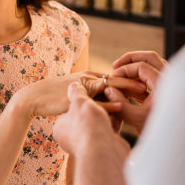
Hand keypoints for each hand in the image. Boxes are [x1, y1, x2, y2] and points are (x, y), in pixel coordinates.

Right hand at [11, 70, 143, 117]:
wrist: (33, 99)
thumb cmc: (54, 100)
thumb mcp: (76, 99)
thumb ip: (91, 100)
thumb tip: (105, 107)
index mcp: (90, 77)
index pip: (115, 77)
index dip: (131, 80)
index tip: (146, 86)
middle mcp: (88, 77)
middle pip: (116, 77)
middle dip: (134, 80)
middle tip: (151, 86)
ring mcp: (82, 85)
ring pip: (108, 85)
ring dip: (126, 89)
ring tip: (142, 92)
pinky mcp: (76, 95)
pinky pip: (95, 99)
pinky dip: (108, 103)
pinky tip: (120, 107)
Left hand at [54, 82, 130, 184]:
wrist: (103, 151)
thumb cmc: (87, 125)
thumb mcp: (79, 101)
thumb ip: (77, 92)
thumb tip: (74, 85)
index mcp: (60, 127)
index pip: (69, 109)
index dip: (81, 99)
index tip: (91, 91)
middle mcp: (70, 138)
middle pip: (85, 116)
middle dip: (97, 105)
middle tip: (105, 95)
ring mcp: (86, 144)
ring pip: (98, 123)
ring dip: (107, 113)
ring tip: (114, 102)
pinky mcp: (101, 148)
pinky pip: (107, 131)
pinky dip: (113, 122)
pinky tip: (120, 114)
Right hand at [105, 51, 167, 132]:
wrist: (177, 141)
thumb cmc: (160, 132)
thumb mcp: (137, 119)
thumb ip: (121, 104)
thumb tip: (109, 89)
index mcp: (164, 84)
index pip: (141, 66)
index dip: (124, 70)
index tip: (112, 78)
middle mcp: (171, 79)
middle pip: (150, 57)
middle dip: (131, 59)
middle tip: (115, 65)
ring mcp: (172, 82)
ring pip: (154, 64)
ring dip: (137, 66)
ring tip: (121, 73)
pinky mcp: (170, 88)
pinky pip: (155, 74)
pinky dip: (142, 76)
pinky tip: (130, 85)